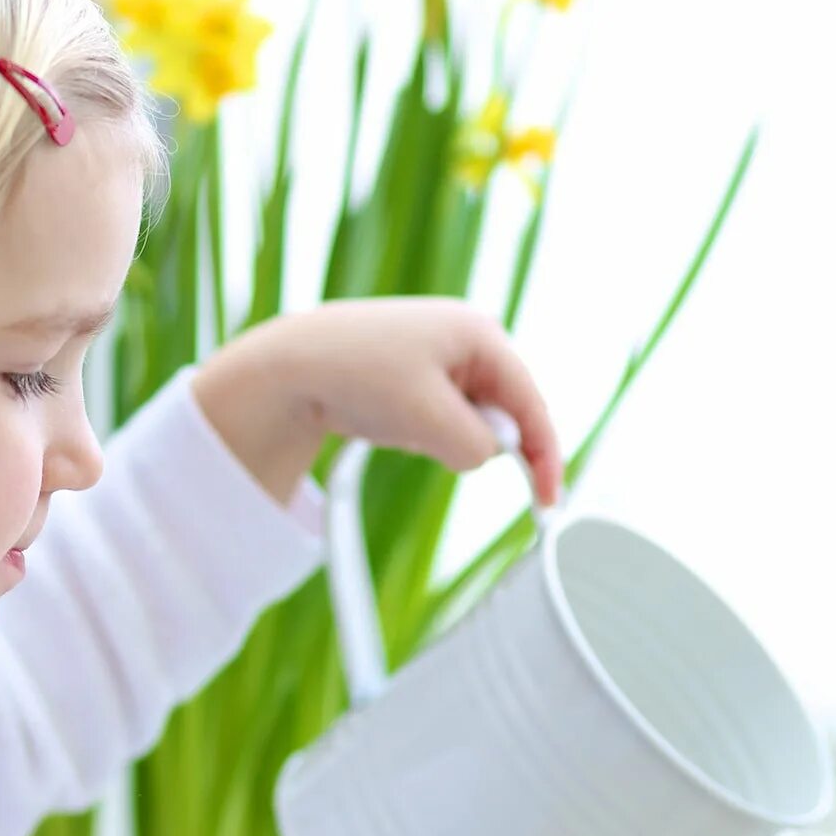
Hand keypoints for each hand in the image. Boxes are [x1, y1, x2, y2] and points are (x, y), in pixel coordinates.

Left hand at [190, 299, 562, 507]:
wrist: (288, 366)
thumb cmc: (356, 375)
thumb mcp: (429, 422)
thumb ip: (477, 448)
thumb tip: (488, 456)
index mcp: (479, 334)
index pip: (532, 403)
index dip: (545, 456)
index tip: (547, 500)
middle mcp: (466, 337)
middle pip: (505, 409)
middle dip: (483, 441)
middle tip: (438, 447)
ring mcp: (441, 354)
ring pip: (472, 417)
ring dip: (448, 437)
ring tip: (401, 422)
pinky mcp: (417, 373)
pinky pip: (444, 416)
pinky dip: (428, 432)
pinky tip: (392, 420)